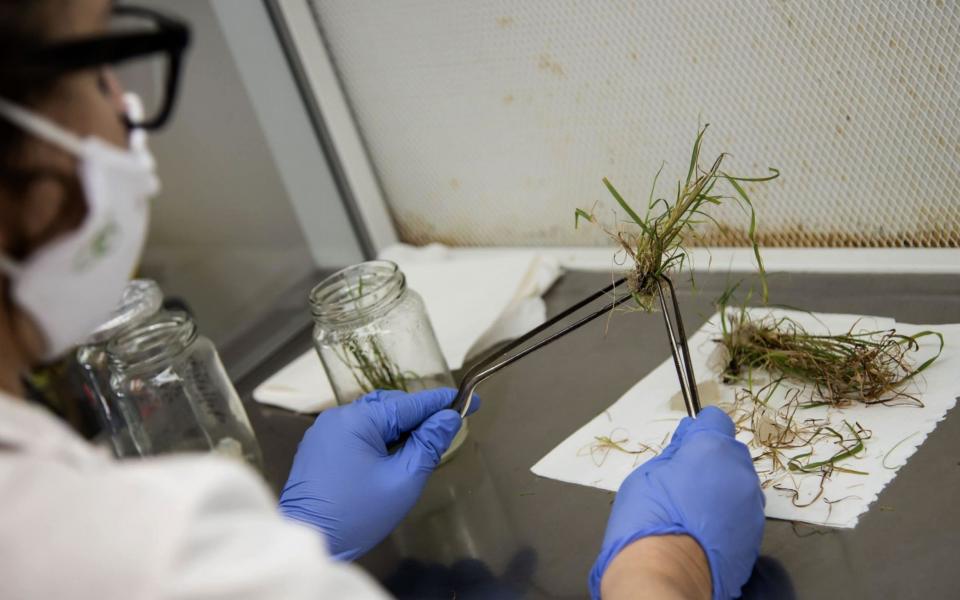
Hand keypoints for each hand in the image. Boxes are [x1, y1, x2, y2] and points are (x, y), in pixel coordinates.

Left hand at [279, 387, 475, 560]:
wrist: (309, 541)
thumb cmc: (358, 513)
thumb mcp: (402, 480)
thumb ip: (428, 445)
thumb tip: (449, 418)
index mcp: (358, 419)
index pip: (410, 403)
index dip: (443, 403)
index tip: (472, 400)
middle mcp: (338, 416)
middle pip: (390, 407)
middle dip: (420, 416)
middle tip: (448, 429)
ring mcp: (325, 432)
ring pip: (373, 419)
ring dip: (399, 428)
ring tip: (423, 443)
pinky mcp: (319, 448)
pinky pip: (357, 432)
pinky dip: (379, 437)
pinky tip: (393, 453)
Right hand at [590, 406, 763, 599]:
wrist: (666, 575)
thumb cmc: (648, 519)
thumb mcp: (647, 474)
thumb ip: (674, 453)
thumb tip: (687, 441)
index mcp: (712, 449)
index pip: (715, 420)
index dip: (698, 431)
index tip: (683, 446)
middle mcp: (740, 472)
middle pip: (730, 453)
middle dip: (711, 460)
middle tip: (682, 483)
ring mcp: (752, 506)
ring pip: (738, 484)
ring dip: (721, 489)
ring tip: (693, 512)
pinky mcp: (756, 536)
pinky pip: (741, 513)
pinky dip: (727, 516)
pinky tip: (703, 531)